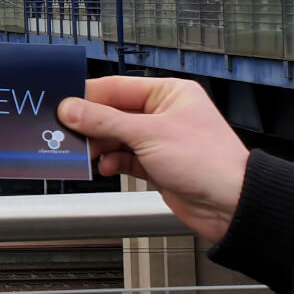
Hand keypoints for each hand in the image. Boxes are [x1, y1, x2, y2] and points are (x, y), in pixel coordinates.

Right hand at [58, 76, 248, 242]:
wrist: (231, 206)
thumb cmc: (209, 163)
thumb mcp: (148, 134)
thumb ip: (105, 121)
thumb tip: (71, 109)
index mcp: (168, 93)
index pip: (116, 87)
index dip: (87, 97)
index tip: (62, 106)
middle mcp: (163, 113)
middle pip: (113, 113)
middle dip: (91, 125)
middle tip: (67, 133)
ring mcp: (159, 140)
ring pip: (115, 136)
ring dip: (99, 146)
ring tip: (85, 153)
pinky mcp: (155, 164)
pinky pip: (123, 157)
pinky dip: (112, 161)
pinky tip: (106, 167)